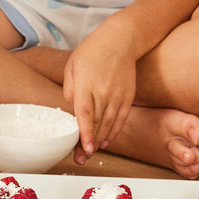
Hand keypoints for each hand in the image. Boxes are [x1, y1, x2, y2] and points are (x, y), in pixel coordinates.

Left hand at [63, 27, 137, 160]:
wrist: (121, 40)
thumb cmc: (92, 51)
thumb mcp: (72, 65)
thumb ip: (70, 88)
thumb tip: (72, 107)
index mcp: (87, 84)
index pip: (85, 114)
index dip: (85, 134)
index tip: (83, 149)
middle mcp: (104, 92)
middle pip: (97, 123)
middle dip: (89, 144)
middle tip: (81, 159)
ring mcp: (118, 95)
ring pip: (110, 124)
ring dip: (101, 140)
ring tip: (91, 153)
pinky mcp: (128, 96)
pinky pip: (121, 118)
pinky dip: (114, 131)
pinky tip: (106, 141)